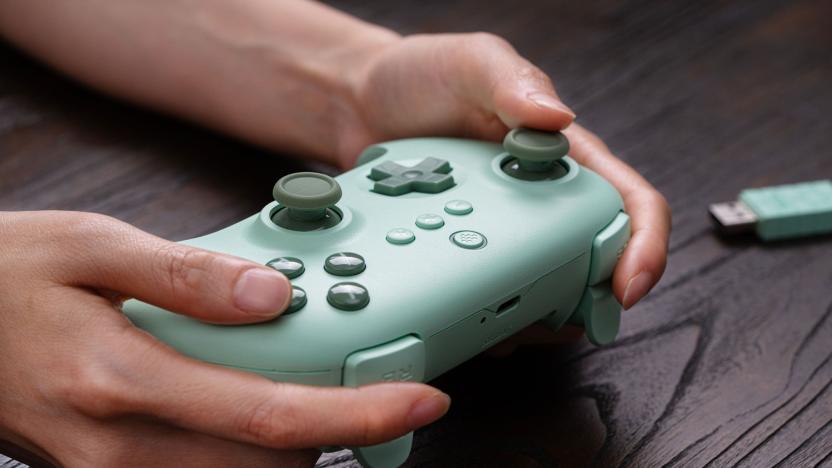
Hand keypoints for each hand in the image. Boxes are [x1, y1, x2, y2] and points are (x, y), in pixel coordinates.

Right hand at [0, 211, 449, 466]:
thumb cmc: (5, 277)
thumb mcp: (91, 246)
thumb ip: (187, 274)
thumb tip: (274, 293)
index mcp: (122, 379)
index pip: (270, 417)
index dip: (359, 414)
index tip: (421, 400)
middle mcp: (119, 446)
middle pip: (271, 466)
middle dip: (336, 431)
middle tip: (367, 378)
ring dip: (294, 444)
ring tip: (308, 385)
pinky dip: (248, 452)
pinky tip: (252, 406)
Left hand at [340, 33, 670, 310]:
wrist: (361, 104)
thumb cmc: (424, 76)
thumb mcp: (473, 63)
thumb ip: (514, 84)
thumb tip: (557, 117)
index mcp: (564, 153)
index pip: (629, 200)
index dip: (644, 244)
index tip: (628, 286)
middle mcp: (542, 197)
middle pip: (595, 258)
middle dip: (592, 301)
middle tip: (563, 324)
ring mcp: (505, 227)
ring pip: (546, 286)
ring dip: (540, 318)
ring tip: (513, 330)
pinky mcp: (468, 248)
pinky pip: (492, 290)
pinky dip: (490, 313)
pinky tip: (470, 320)